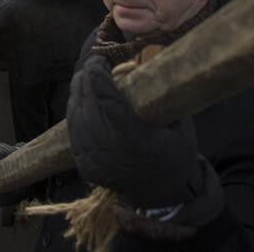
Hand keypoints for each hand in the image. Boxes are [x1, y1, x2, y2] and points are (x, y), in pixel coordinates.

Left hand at [67, 56, 209, 210]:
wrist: (163, 193)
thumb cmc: (176, 152)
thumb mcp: (180, 125)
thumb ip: (160, 97)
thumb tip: (145, 63)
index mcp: (137, 140)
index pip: (109, 102)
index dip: (99, 78)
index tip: (99, 60)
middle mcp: (111, 152)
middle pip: (88, 106)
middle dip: (87, 79)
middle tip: (94, 62)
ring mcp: (95, 162)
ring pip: (76, 117)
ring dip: (78, 93)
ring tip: (86, 76)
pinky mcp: (85, 167)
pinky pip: (73, 132)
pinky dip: (75, 112)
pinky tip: (82, 98)